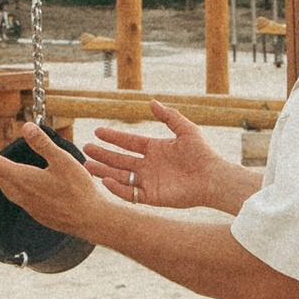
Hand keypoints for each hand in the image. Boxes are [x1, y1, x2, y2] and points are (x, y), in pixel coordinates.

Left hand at [0, 123, 110, 237]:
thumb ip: (43, 143)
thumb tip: (26, 126)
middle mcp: (20, 194)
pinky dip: (5, 183)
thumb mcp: (62, 161)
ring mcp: (27, 205)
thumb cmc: (78, 189)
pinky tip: (12, 183)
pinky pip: (12, 195)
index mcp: (23, 179)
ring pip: (3, 186)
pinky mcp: (35, 211)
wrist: (89, 220)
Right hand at [85, 102, 229, 209]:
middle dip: (103, 155)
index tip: (97, 132)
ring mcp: (149, 181)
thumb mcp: (186, 129)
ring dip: (104, 171)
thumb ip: (168, 116)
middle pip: (120, 160)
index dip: (113, 137)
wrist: (213, 177)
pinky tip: (106, 180)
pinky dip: (117, 188)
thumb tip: (151, 101)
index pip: (128, 142)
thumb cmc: (202, 153)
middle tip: (85, 149)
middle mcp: (149, 165)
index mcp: (155, 149)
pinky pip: (130, 193)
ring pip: (121, 176)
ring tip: (87, 166)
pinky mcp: (152, 197)